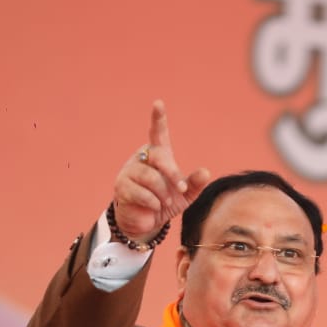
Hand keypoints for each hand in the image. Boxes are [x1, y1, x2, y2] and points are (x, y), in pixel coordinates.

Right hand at [111, 100, 211, 243]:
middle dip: (172, 174)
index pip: (157, 133)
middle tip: (181, 189)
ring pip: (150, 177)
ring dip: (163, 193)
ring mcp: (129, 171)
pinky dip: (153, 203)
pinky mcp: (121, 186)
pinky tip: (154, 207)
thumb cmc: (165, 203)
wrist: (145, 222)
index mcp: (158, 155)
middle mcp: (142, 158)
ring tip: (165, 202)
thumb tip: (206, 172)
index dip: (158, 118)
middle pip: (159, 157)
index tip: (158, 103)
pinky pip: (141, 193)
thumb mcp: (184, 195)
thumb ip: (195, 183)